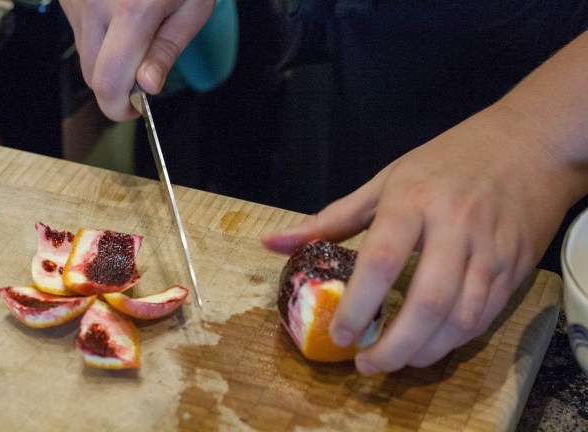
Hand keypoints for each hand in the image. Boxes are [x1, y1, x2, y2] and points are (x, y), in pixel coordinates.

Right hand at [59, 0, 214, 119]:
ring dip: (109, 62)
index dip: (120, 108)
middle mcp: (95, 6)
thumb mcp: (192, 8)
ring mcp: (76, 0)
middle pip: (91, 76)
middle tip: (145, 76)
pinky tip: (121, 17)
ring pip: (84, 55)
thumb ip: (166, 50)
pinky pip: (80, 32)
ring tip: (137, 35)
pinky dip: (101, 38)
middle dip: (117, 87)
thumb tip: (147, 88)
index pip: (107, 83)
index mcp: (132, 13)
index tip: (137, 110)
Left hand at [262, 104, 577, 373]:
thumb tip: (271, 244)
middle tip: (367, 364)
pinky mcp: (515, 267)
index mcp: (414, 201)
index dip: (358, 305)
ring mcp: (490, 249)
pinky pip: (486, 316)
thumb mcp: (385, 180)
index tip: (340, 334)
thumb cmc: (446, 161)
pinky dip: (455, 340)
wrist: (528, 145)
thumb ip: (331, 219)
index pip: (382, 259)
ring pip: (461, 318)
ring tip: (395, 361)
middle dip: (396, 346)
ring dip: (425, 351)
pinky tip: (430, 345)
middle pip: (428, 301)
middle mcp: (455, 227)